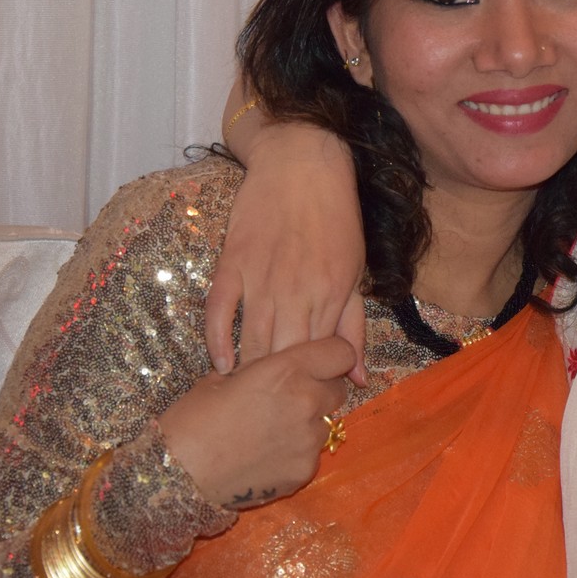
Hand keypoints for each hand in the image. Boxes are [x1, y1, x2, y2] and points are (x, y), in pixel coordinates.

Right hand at [159, 336, 354, 509]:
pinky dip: (296, 452)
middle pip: (337, 389)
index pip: (341, 351)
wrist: (178, 477)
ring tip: (272, 430)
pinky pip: (312, 453)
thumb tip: (276, 364)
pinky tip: (266, 455)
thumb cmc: (192, 420)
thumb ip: (262, 367)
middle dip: (321, 389)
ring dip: (309, 422)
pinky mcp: (305, 471)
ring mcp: (309, 440)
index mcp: (287, 370)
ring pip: (326, 423)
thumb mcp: (222, 377)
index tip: (318, 361)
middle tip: (290, 397)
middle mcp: (307, 401)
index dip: (331, 355)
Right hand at [208, 84, 368, 382]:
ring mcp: (260, 279)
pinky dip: (218, 343)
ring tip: (245, 405)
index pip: (318, 362)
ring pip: (252, 342)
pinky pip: (219, 313)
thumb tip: (358, 379)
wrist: (303, 160)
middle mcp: (295, 293)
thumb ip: (353, 326)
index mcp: (330, 296)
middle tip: (269, 417)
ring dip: (248, 377)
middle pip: (281, 360)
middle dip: (276, 393)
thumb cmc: (336, 217)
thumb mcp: (355, 270)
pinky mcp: (231, 264)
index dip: (311, 391)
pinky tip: (220, 368)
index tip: (304, 410)